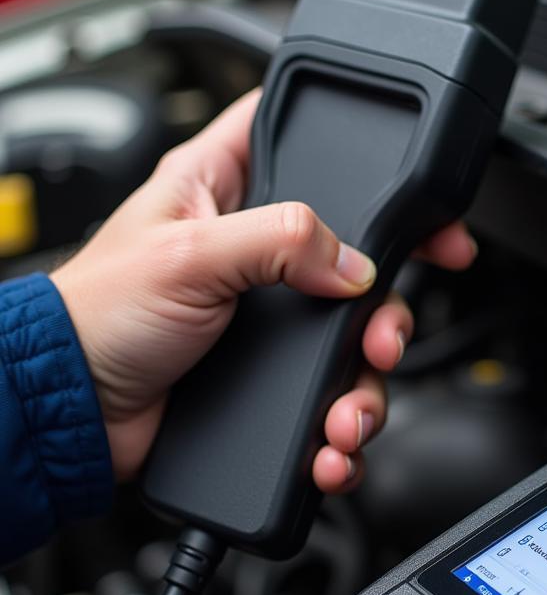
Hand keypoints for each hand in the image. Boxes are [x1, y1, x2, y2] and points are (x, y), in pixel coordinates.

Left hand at [51, 90, 475, 482]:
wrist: (75, 412)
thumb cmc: (97, 316)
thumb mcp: (186, 254)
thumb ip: (277, 239)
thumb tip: (355, 264)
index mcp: (227, 190)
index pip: (311, 149)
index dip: (371, 166)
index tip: (422, 206)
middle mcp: (258, 252)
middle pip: (360, 262)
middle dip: (386, 310)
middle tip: (383, 341)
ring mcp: (270, 319)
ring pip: (354, 341)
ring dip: (366, 385)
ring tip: (345, 417)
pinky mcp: (272, 377)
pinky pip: (330, 397)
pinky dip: (342, 427)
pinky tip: (330, 445)